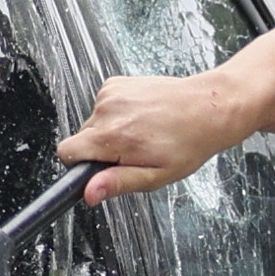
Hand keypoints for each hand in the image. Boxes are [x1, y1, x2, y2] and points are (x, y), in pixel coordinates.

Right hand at [63, 72, 252, 203]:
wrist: (208, 107)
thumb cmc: (188, 143)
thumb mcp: (155, 175)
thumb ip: (117, 183)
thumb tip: (89, 193)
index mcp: (113, 136)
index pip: (66, 152)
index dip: (79, 165)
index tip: (101, 168)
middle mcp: (107, 110)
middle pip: (82, 138)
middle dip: (101, 150)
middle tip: (134, 152)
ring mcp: (111, 92)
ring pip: (94, 123)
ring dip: (111, 131)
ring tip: (143, 133)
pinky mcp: (116, 82)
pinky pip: (104, 106)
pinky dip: (117, 114)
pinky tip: (142, 118)